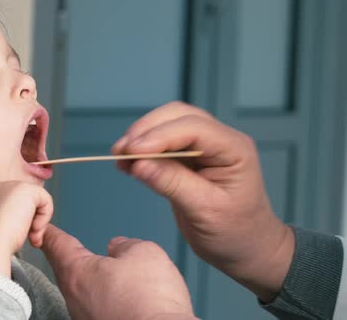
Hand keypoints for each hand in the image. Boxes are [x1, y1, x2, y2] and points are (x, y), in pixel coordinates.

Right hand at [0, 181, 52, 276]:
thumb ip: (6, 220)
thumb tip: (21, 222)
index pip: (14, 204)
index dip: (21, 220)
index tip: (18, 235)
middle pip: (26, 202)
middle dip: (32, 221)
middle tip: (30, 238)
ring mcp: (12, 186)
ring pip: (37, 202)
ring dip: (39, 222)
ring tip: (32, 237)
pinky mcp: (26, 189)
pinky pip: (46, 201)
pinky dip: (45, 217)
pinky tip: (34, 229)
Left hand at [42, 224, 196, 319]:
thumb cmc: (149, 302)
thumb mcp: (144, 253)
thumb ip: (127, 245)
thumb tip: (119, 247)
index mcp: (77, 272)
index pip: (57, 245)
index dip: (52, 234)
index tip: (45, 230)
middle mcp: (75, 299)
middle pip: (66, 271)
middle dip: (69, 258)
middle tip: (67, 247)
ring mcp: (85, 318)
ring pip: (83, 293)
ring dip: (91, 281)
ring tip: (105, 272)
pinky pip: (97, 309)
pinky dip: (104, 300)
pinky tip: (120, 298)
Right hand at [112, 101, 293, 301]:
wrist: (246, 248)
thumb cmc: (235, 232)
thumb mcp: (204, 210)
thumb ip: (172, 183)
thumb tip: (138, 164)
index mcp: (233, 149)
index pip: (193, 128)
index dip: (160, 135)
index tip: (132, 151)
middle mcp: (219, 140)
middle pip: (176, 117)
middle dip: (145, 131)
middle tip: (120, 151)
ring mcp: (203, 146)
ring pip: (166, 125)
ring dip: (140, 138)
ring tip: (119, 158)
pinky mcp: (188, 157)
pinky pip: (161, 145)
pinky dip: (142, 152)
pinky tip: (127, 165)